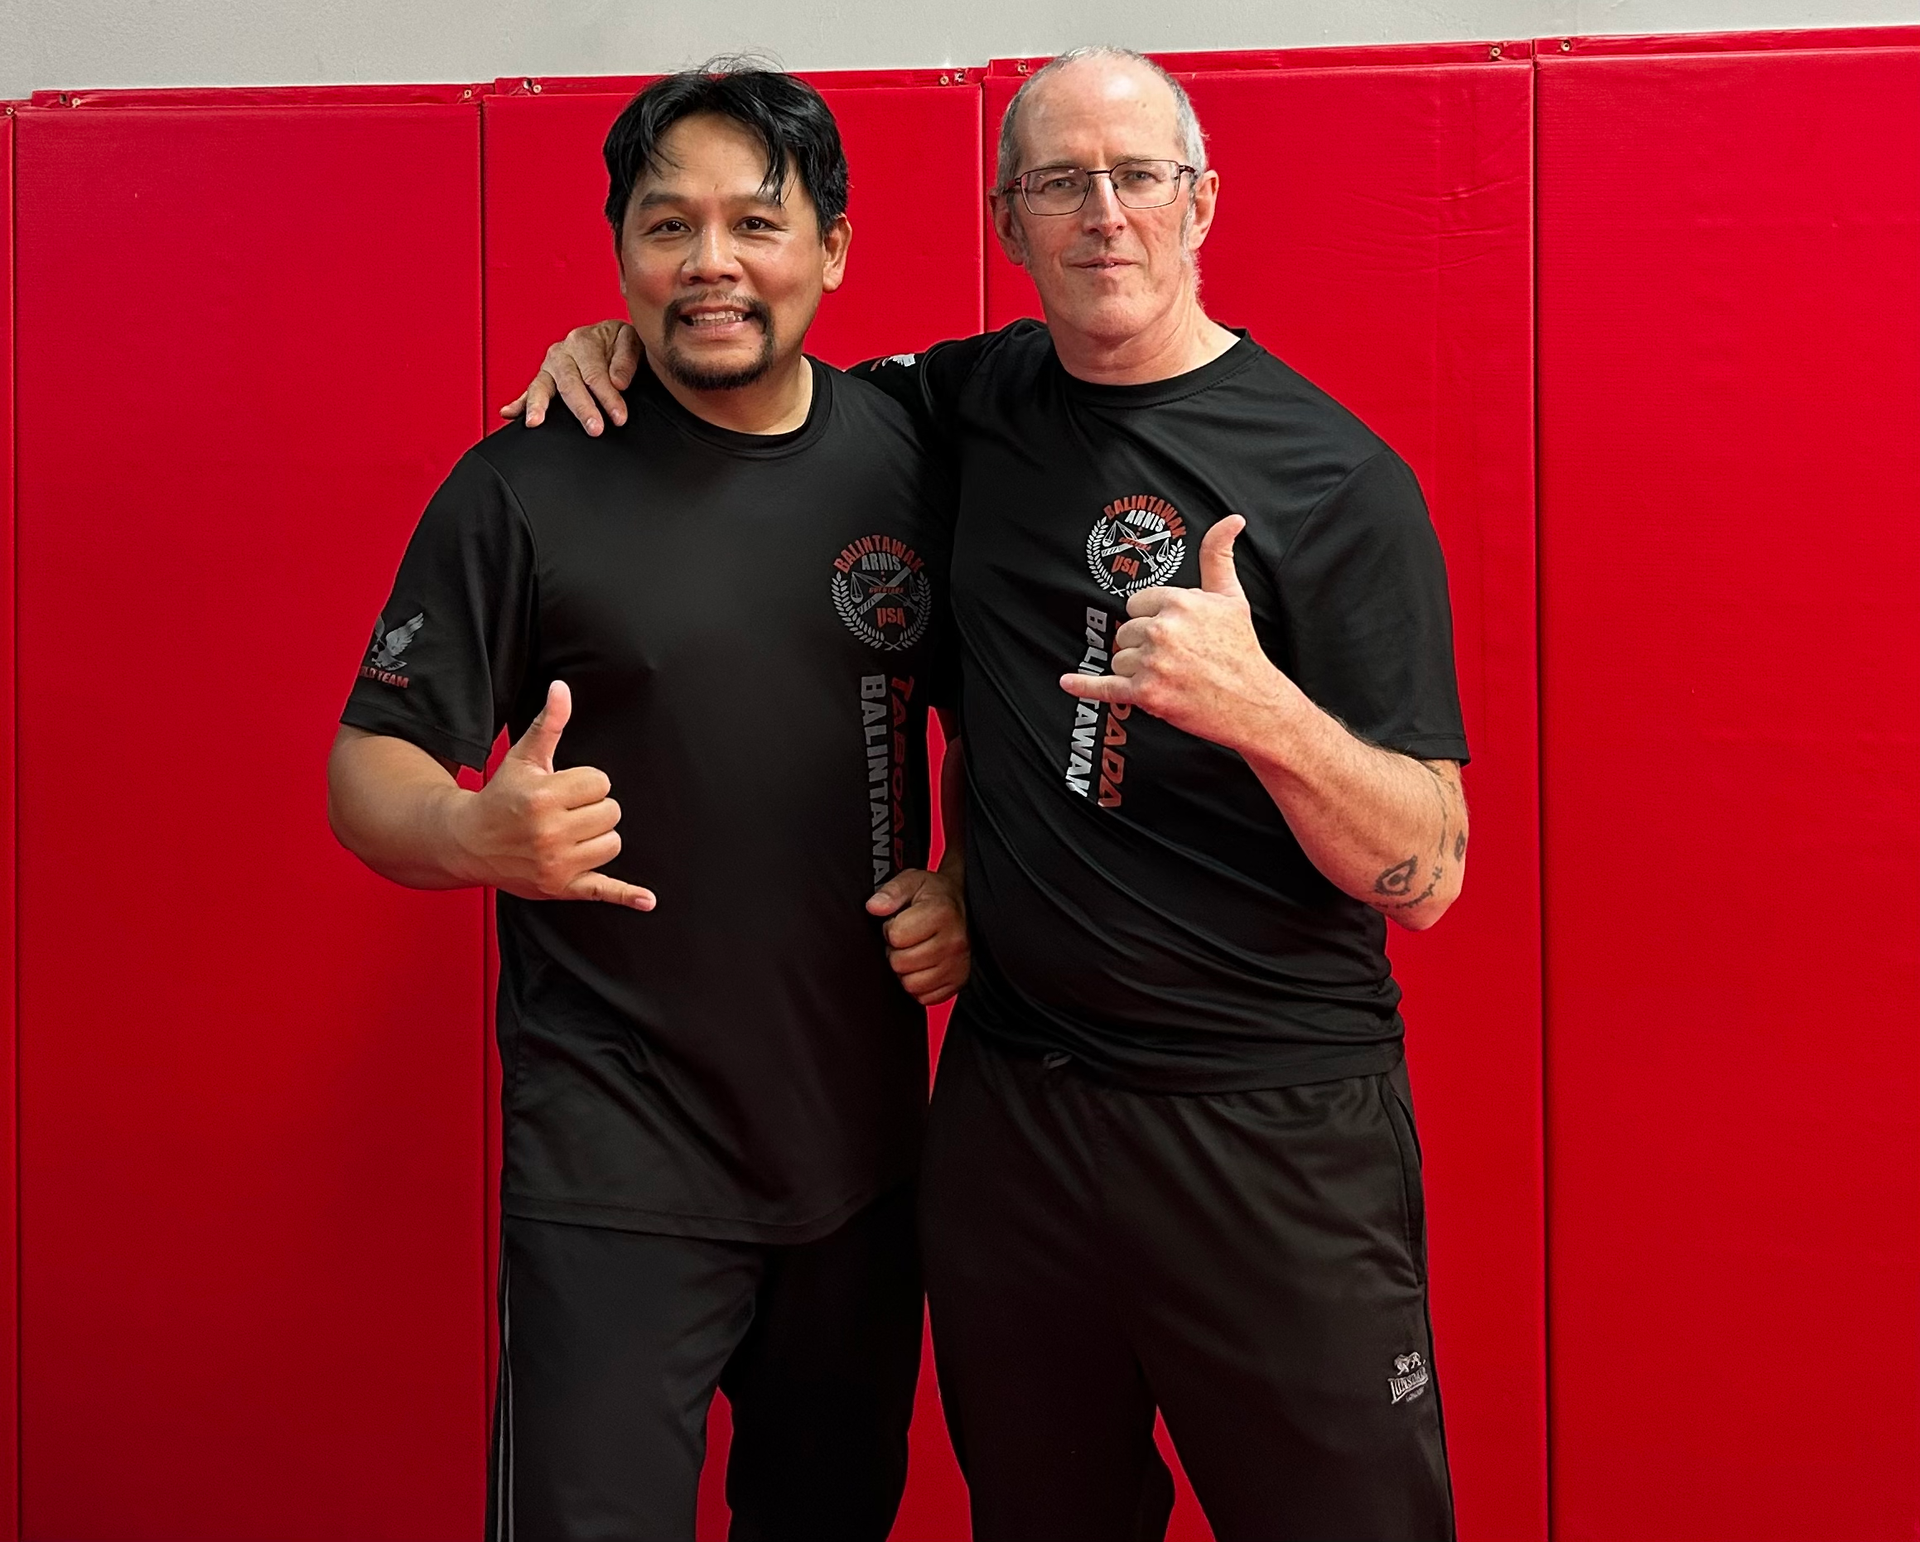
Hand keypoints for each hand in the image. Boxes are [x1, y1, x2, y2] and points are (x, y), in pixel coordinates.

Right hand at [448, 681, 654, 908]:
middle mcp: (549, 832)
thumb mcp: (523, 758)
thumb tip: (561, 688)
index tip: (564, 789)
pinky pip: (603, 891)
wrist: (468, 841)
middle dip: (592, 809)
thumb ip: (548, 724)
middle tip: (564, 812)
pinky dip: (626, 896)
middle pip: (611, 812)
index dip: (586, 784)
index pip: (601, 783)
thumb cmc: (501, 796)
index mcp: (543, 797)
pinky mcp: (562, 887)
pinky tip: (647, 901)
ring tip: (569, 834)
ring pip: (613, 843)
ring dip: (598, 837)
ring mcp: (556, 863)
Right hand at [497, 320, 642, 435]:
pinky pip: (528, 392)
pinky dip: (518, 403)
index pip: (595, 374)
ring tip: (535, 422)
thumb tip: (618, 382)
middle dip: (582, 407)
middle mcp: (562, 352)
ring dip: (539, 405)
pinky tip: (508, 413)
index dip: (608, 396)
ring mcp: (549, 367)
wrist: (611, 339)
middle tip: (594, 428)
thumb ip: (626, 359)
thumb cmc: (619, 342)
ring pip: (542, 386)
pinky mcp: (543, 379)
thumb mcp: (630, 340)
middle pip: (569, 383)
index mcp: (583, 340)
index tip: (619, 416)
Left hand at [866, 868, 968, 1005]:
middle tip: (907, 938)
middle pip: (901, 963)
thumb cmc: (933, 895)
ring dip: (906, 970)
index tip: (900, 921)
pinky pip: (924, 997)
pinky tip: (923, 965)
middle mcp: (954, 942)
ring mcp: (958, 965)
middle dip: (897, 950)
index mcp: (941, 913)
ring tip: (915, 951)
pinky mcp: (957, 983)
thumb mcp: (911, 881)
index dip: (890, 928)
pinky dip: (918, 984)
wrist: (963, 906)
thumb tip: (874, 906)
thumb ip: (890, 891)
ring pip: (911, 984)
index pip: (895, 935)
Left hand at [1059, 516, 1299, 748]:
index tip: (1172, 631)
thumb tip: (1231, 520)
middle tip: (1176, 657)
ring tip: (1170, 675)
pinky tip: (1068, 681)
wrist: (1253, 702)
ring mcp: (1152, 664)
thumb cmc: (1241, 650)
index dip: (1152, 618)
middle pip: (1126, 632)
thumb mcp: (1231, 597)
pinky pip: (1104, 687)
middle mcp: (1162, 630)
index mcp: (1178, 602)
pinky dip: (1084, 685)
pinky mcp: (1146, 695)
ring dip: (1138, 669)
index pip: (1136, 605)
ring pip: (1120, 659)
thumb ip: (1218, 555)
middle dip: (1145, 645)